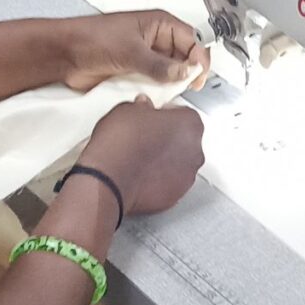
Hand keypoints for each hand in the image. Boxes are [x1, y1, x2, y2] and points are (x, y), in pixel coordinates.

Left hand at [59, 10, 209, 91]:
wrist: (66, 54)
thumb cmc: (93, 38)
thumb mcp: (131, 51)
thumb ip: (159, 64)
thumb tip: (183, 73)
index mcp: (159, 24)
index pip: (192, 40)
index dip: (198, 58)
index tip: (197, 77)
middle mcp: (156, 40)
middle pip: (184, 58)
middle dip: (186, 73)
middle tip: (184, 87)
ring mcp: (147, 58)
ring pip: (171, 74)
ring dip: (171, 85)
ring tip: (167, 93)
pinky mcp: (137, 74)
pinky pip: (156, 84)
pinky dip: (158, 92)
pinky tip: (155, 97)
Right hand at [77, 100, 205, 217]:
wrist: (109, 178)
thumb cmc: (120, 142)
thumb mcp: (126, 110)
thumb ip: (141, 107)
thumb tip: (142, 107)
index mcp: (190, 123)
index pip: (183, 114)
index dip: (165, 115)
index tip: (152, 117)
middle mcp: (195, 151)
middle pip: (184, 141)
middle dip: (168, 139)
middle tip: (145, 138)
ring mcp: (187, 176)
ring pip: (178, 164)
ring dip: (165, 161)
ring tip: (141, 159)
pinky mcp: (175, 197)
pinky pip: (169, 184)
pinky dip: (158, 181)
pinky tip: (140, 176)